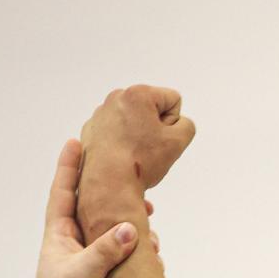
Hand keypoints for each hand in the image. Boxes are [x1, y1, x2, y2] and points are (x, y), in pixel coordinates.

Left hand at [29, 139, 143, 277]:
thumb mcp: (81, 275)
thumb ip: (105, 251)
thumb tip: (132, 228)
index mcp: (61, 234)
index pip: (64, 192)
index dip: (69, 166)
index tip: (77, 141)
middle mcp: (78, 242)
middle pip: (97, 206)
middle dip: (115, 192)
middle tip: (134, 179)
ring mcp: (96, 259)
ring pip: (118, 232)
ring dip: (136, 225)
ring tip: (151, 217)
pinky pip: (131, 260)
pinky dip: (144, 255)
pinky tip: (155, 254)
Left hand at [78, 84, 195, 234]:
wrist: (108, 184)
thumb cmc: (140, 162)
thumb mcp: (177, 143)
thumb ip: (187, 126)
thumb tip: (178, 123)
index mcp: (138, 94)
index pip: (172, 100)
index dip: (173, 124)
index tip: (162, 140)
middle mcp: (116, 98)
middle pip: (151, 110)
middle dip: (155, 129)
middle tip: (149, 150)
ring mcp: (101, 114)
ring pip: (133, 123)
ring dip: (139, 137)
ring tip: (135, 156)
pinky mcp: (91, 130)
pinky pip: (115, 133)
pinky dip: (121, 144)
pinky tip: (121, 158)